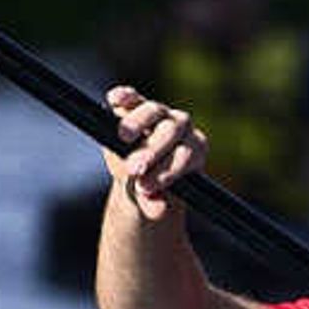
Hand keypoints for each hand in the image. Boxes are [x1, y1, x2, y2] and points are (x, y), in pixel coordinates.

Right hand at [103, 85, 202, 218]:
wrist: (137, 173)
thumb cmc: (150, 187)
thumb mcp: (151, 199)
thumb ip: (154, 203)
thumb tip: (156, 211)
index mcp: (194, 150)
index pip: (185, 156)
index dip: (167, 171)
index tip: (146, 186)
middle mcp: (182, 127)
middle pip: (171, 132)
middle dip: (152, 151)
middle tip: (134, 168)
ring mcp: (160, 112)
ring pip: (154, 111)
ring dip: (139, 122)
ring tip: (123, 136)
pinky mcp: (136, 103)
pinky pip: (133, 97)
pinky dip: (125, 97)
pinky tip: (114, 100)